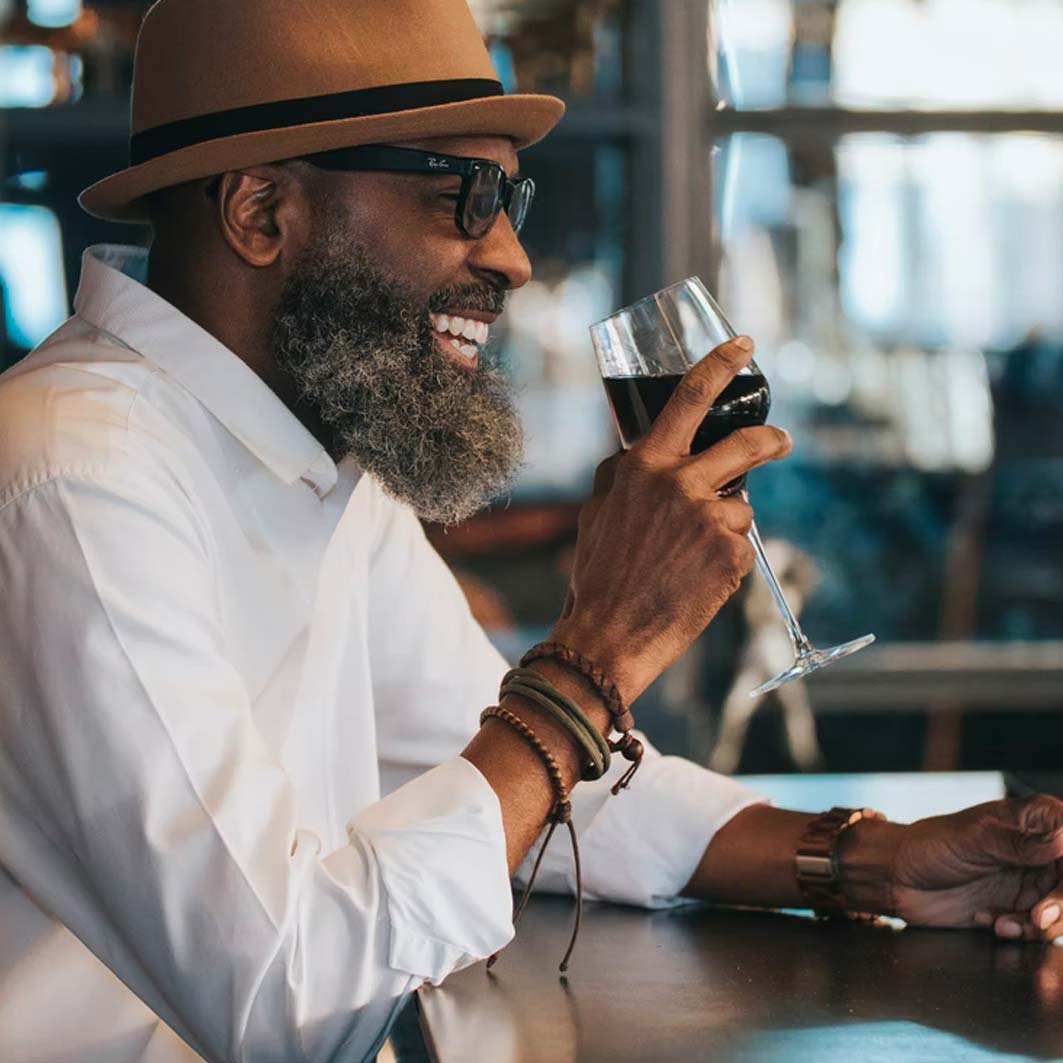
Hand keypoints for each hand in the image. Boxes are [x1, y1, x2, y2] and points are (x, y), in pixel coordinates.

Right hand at [552, 336, 790, 703]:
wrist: (608, 636)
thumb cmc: (598, 576)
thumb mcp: (596, 513)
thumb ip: (620, 477)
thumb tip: (633, 457)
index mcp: (644, 466)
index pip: (688, 398)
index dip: (720, 365)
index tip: (744, 346)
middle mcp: (680, 484)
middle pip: (747, 443)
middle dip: (771, 439)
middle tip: (780, 441)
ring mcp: (709, 518)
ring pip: (741, 505)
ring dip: (725, 525)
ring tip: (691, 560)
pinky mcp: (730, 555)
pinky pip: (740, 545)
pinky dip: (724, 560)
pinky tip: (696, 580)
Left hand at [891, 795, 1062, 941]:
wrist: (899, 878)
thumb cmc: (928, 845)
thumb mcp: (972, 840)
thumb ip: (1018, 843)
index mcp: (1035, 819)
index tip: (1059, 890)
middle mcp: (1041, 849)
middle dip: (1061, 906)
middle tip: (1037, 917)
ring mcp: (1033, 879)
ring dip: (1038, 925)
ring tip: (1000, 923)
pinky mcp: (1021, 906)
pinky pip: (1041, 927)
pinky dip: (1020, 931)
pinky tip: (987, 921)